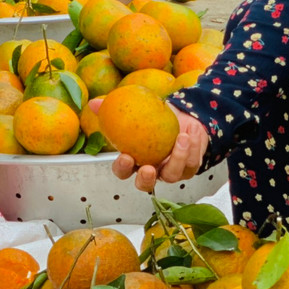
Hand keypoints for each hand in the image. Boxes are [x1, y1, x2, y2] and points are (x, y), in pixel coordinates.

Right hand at [92, 100, 209, 191]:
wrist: (183, 114)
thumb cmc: (154, 116)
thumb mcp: (135, 109)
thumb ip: (112, 108)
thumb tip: (94, 103)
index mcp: (136, 160)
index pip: (124, 172)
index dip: (123, 169)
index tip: (126, 157)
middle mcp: (152, 170)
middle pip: (146, 185)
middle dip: (146, 180)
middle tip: (149, 168)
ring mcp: (171, 171)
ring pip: (173, 175)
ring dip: (178, 157)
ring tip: (182, 137)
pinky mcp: (190, 167)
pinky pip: (192, 163)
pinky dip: (194, 147)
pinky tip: (192, 131)